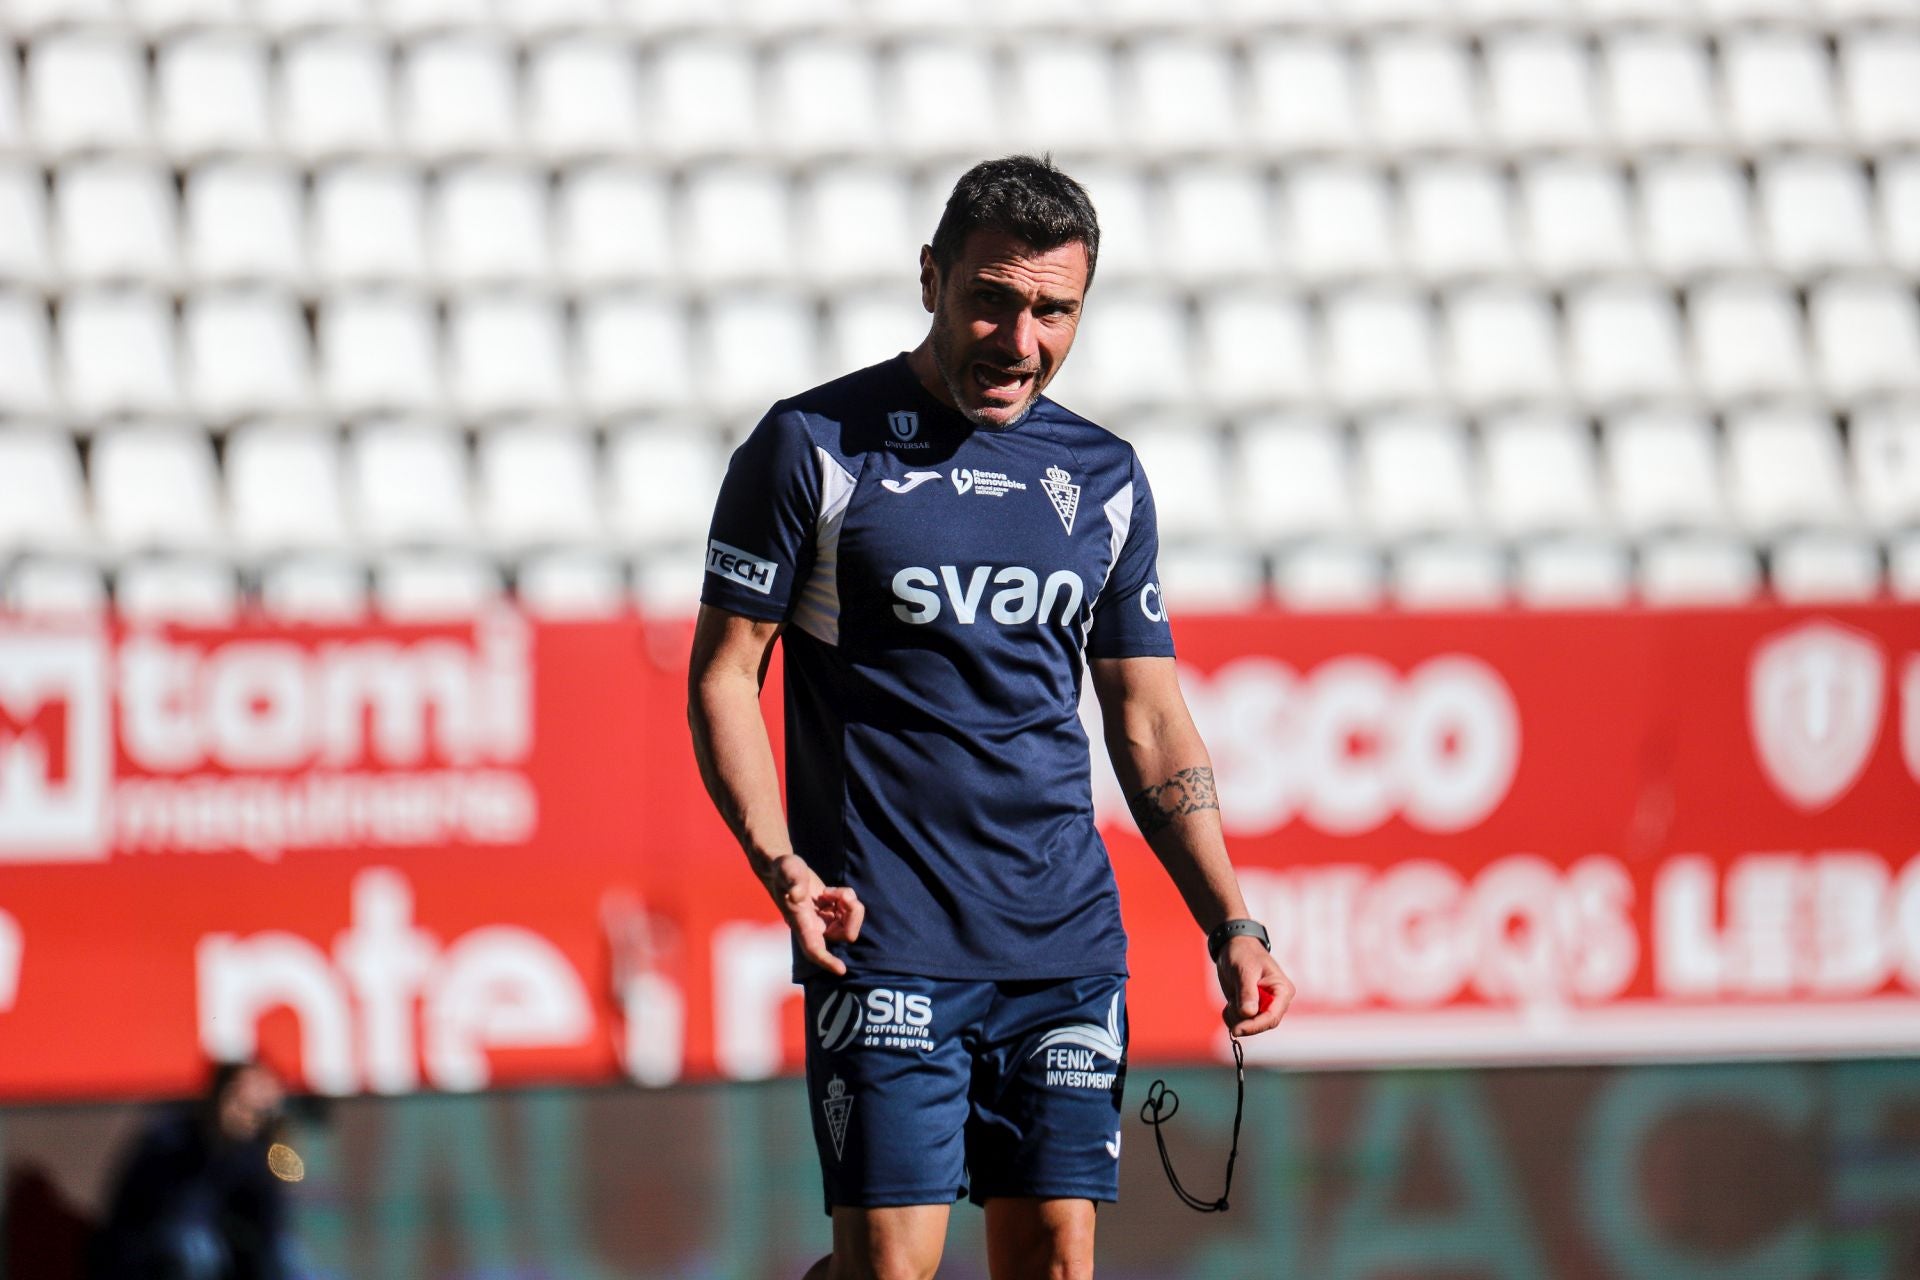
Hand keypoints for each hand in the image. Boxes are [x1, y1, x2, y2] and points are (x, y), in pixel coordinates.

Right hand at [764, 854, 863, 975]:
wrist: (782, 867)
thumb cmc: (781, 869)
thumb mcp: (786, 868)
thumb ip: (792, 878)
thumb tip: (797, 894)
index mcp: (801, 923)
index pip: (814, 949)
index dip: (827, 961)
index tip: (841, 970)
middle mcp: (814, 926)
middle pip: (844, 935)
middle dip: (852, 915)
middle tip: (843, 896)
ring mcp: (824, 920)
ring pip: (850, 924)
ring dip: (850, 905)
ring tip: (833, 892)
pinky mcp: (831, 912)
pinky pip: (850, 912)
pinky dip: (848, 900)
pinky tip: (832, 892)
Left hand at [1217, 936, 1292, 1037]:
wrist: (1234, 946)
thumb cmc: (1244, 953)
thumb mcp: (1244, 970)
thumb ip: (1247, 992)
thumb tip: (1249, 1013)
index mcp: (1282, 991)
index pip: (1272, 1017)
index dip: (1255, 1026)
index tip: (1237, 1030)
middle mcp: (1277, 1002)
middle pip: (1262, 1024)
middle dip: (1244, 1021)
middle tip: (1229, 1008)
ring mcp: (1264, 1006)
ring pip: (1250, 1025)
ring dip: (1236, 1017)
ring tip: (1231, 998)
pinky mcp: (1252, 1008)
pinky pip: (1242, 1022)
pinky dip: (1232, 1016)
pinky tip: (1229, 1002)